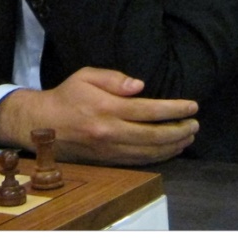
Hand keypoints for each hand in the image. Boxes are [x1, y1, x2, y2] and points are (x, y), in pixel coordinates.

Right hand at [0, 67, 198, 165]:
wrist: (42, 124)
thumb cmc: (67, 95)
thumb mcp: (86, 75)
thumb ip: (114, 78)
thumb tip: (140, 86)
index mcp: (107, 108)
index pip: (148, 110)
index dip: (174, 109)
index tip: (192, 106)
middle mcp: (110, 131)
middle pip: (154, 135)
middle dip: (179, 130)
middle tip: (196, 124)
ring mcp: (109, 149)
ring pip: (149, 152)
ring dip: (173, 146)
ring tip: (189, 137)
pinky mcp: (107, 160)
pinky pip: (138, 161)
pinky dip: (158, 157)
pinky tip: (170, 150)